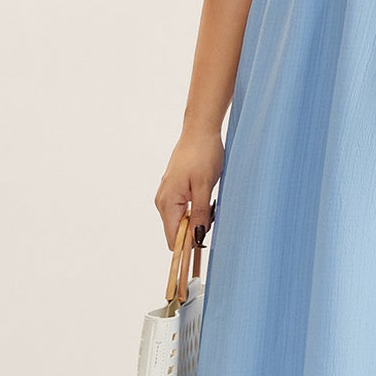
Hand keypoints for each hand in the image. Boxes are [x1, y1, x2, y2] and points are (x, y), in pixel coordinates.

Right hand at [154, 125, 224, 248]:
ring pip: (181, 221)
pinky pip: (183, 209)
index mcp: (167, 202)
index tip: (207, 239)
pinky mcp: (173, 190)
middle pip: (177, 232)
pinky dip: (196, 209)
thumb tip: (196, 238)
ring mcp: (167, 195)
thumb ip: (200, 214)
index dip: (189, 244)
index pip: (173, 239)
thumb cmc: (203, 155)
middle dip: (196, 229)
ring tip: (211, 200)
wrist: (200, 131)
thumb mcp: (205, 187)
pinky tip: (206, 195)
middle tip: (213, 212)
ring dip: (197, 218)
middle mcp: (162, 201)